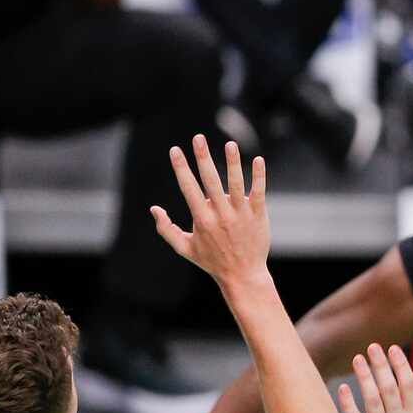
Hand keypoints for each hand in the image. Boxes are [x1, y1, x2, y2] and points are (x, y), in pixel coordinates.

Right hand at [151, 135, 269, 285]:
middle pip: (211, 181)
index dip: (181, 168)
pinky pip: (258, 192)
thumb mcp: (185, 248)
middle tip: (198, 137)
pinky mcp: (257, 215)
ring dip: (233, 163)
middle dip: (203, 158)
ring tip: (231, 144)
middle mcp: (220, 214)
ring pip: (237, 183)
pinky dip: (259, 176)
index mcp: (202, 219)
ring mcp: (240, 214)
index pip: (189, 188)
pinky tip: (258, 159)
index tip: (175, 150)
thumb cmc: (212, 261)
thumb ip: (167, 229)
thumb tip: (153, 209)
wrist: (242, 275)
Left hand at [337, 342, 412, 412]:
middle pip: (390, 389)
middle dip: (381, 366)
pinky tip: (343, 388)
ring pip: (373, 401)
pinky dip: (349, 404)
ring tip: (357, 359)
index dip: (400, 365)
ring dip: (365, 378)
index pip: (408, 386)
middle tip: (373, 347)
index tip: (392, 348)